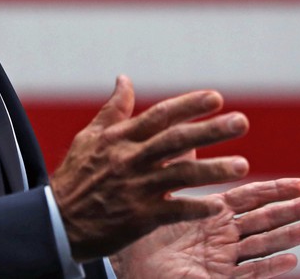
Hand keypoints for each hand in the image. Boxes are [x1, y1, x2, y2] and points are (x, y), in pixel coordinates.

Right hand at [50, 76, 250, 260]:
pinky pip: (174, 211)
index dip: (189, 105)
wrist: (57, 221)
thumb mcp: (89, 137)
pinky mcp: (140, 217)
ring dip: (214, 170)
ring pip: (181, 176)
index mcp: (121, 138)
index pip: (160, 116)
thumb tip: (124, 78)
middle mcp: (131, 160)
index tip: (217, 98)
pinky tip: (219, 205)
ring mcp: (137, 189)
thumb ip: (113, 109)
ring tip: (243, 165)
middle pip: (177, 141)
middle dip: (211, 131)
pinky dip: (196, 208)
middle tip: (242, 122)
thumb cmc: (75, 177)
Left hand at [111, 178, 299, 278]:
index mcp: (212, 215)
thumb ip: (177, 170)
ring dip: (290, 238)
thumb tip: (182, 133)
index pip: (250, 199)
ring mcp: (222, 261)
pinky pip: (247, 274)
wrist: (125, 270)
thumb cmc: (142, 238)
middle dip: (293, 212)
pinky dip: (269, 268)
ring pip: (262, 246)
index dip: (276, 191)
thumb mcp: (161, 199)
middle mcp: (222, 237)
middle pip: (264, 221)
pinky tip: (291, 260)